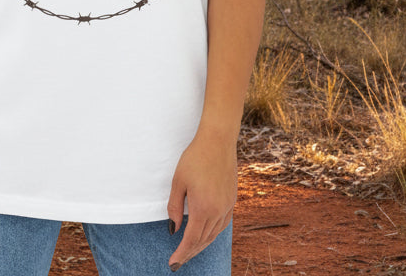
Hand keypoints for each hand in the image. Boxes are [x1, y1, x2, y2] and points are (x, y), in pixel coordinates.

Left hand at [166, 131, 236, 271]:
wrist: (217, 141)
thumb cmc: (194, 158)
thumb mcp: (178, 181)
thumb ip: (174, 207)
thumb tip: (174, 228)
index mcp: (203, 208)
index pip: (191, 240)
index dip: (181, 254)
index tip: (173, 263)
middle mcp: (218, 211)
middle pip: (203, 240)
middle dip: (190, 253)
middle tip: (178, 262)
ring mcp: (227, 206)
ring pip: (214, 234)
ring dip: (201, 245)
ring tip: (190, 251)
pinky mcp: (232, 200)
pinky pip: (222, 224)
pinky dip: (213, 234)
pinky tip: (206, 235)